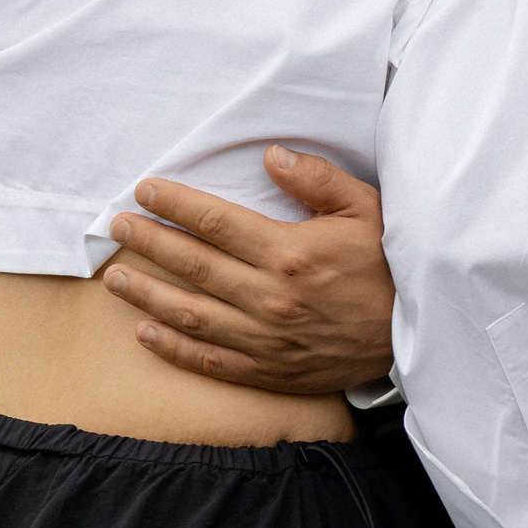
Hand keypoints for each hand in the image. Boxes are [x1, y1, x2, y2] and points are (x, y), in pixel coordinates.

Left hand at [102, 147, 395, 394]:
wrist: (414, 334)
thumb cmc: (389, 265)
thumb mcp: (366, 208)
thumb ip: (317, 179)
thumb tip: (270, 157)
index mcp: (289, 253)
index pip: (215, 222)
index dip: (174, 204)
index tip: (144, 190)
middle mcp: (269, 298)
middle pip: (192, 265)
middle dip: (148, 242)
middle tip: (116, 226)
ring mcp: (266, 339)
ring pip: (190, 315)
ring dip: (146, 295)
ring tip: (113, 277)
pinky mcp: (269, 371)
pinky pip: (210, 360)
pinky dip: (173, 347)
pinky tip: (145, 332)